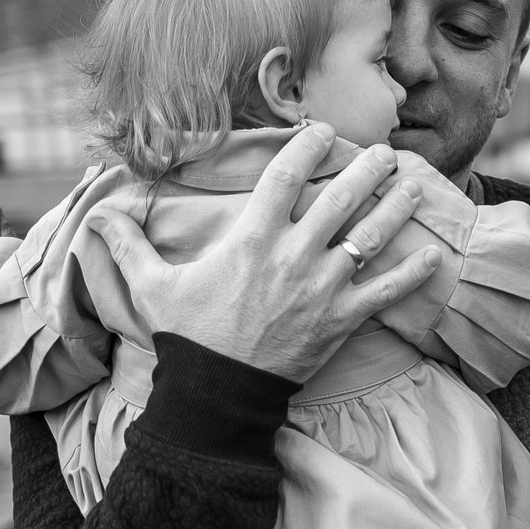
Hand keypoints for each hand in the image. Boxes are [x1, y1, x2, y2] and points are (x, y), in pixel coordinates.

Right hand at [91, 125, 439, 384]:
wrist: (216, 397)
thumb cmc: (187, 338)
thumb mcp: (152, 288)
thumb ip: (128, 245)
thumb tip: (96, 214)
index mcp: (251, 240)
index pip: (284, 177)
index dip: (306, 146)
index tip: (323, 130)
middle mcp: (292, 256)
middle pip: (338, 198)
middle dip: (365, 169)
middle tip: (383, 150)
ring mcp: (322, 288)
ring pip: (368, 235)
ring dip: (394, 206)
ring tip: (411, 183)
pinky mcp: (342, 321)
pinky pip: (386, 292)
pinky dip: (412, 274)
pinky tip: (433, 254)